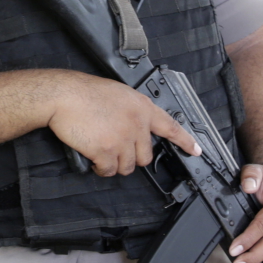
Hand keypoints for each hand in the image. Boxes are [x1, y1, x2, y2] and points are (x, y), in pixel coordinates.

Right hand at [44, 72, 198, 177]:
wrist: (65, 95)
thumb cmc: (86, 92)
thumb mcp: (120, 94)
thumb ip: (133, 111)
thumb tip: (135, 126)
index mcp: (143, 108)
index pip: (171, 127)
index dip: (185, 141)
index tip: (196, 150)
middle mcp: (137, 124)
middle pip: (145, 157)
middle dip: (131, 157)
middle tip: (116, 149)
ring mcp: (123, 139)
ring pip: (127, 167)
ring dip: (115, 164)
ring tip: (102, 151)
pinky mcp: (106, 151)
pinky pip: (108, 170)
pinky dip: (100, 168)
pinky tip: (93, 159)